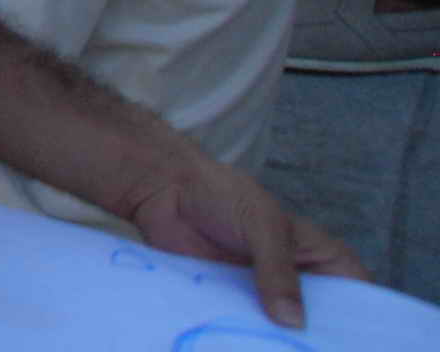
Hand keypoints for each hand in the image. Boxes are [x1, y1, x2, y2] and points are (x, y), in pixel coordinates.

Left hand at [113, 146, 362, 328]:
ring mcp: (267, 298)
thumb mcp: (263, 227)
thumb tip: (293, 322)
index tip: (355, 348)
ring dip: (279, 347)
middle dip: (316, 342)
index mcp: (323, 260)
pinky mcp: (234, 306)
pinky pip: (247, 331)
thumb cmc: (224, 196)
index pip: (358, 300)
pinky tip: (241, 351)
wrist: (166, 191)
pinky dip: (246, 343)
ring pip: (284, 334)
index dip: (360, 324)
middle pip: (322, 325)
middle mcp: (301, 285)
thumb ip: (278, 271)